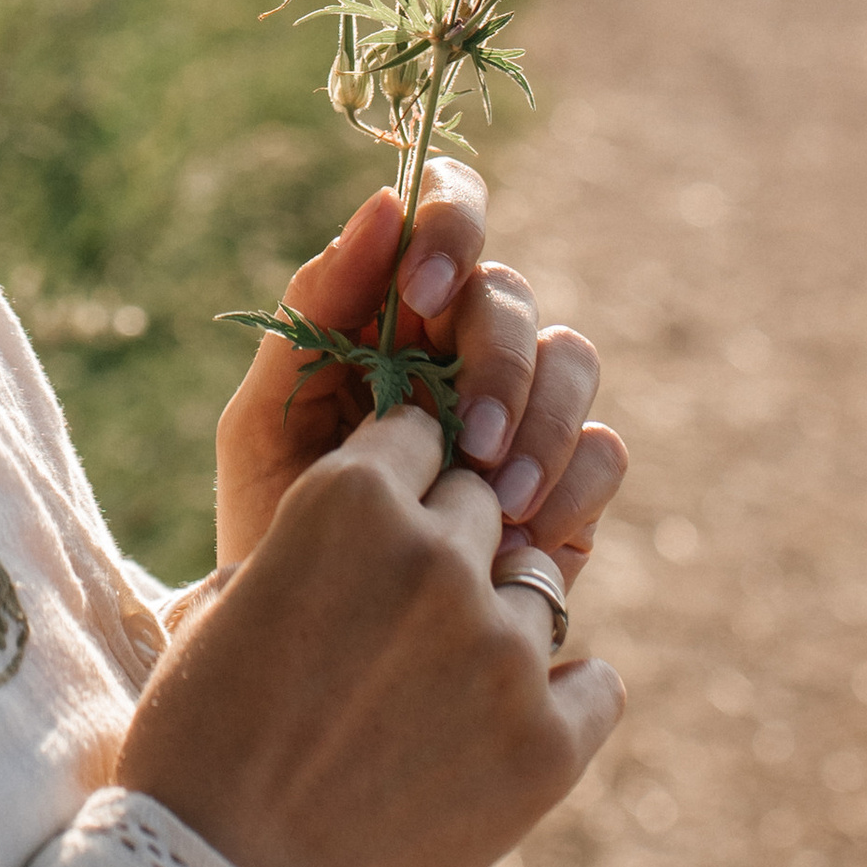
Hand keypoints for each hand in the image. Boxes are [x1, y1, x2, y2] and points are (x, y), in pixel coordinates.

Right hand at [118, 401, 624, 866]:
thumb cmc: (198, 743)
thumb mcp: (224, 604)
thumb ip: (309, 543)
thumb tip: (368, 527)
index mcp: (346, 500)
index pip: (418, 434)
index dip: (400, 476)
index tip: (384, 523)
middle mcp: (436, 554)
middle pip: (482, 504)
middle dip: (448, 543)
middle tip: (402, 615)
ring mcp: (502, 648)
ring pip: (536, 589)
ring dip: (496, 621)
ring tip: (437, 688)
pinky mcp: (549, 742)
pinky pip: (595, 682)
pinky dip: (563, 698)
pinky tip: (505, 726)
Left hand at [214, 163, 623, 586]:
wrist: (301, 661)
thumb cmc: (269, 525)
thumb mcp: (264, 421)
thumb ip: (310, 315)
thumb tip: (382, 205)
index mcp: (389, 312)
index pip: (446, 217)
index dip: (452, 227)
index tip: (419, 288)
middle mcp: (463, 348)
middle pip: (511, 298)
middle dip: (495, 361)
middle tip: (465, 442)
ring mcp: (519, 413)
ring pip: (572, 361)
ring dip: (540, 425)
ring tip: (495, 505)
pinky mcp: (563, 484)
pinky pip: (602, 449)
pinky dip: (572, 484)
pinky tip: (523, 538)